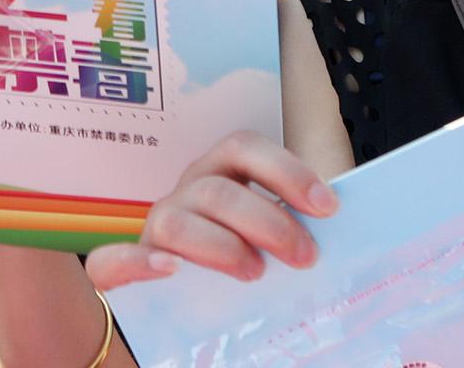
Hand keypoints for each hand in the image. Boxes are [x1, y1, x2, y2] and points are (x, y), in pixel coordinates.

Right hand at [85, 131, 337, 290]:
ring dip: (220, 245)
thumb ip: (299, 226)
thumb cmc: (243, 265)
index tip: (328, 207)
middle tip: (306, 257)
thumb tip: (351, 227)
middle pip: (219, 189)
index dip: (286, 170)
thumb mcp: (273, 239)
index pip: (244, 147)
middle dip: (269, 220)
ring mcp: (152, 231)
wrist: (184, 315)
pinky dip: (139, 263)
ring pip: (177, 221)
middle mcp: (184, 194)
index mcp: (219, 175)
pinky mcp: (119, 271)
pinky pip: (112, 261)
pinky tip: (170, 272)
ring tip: (254, 274)